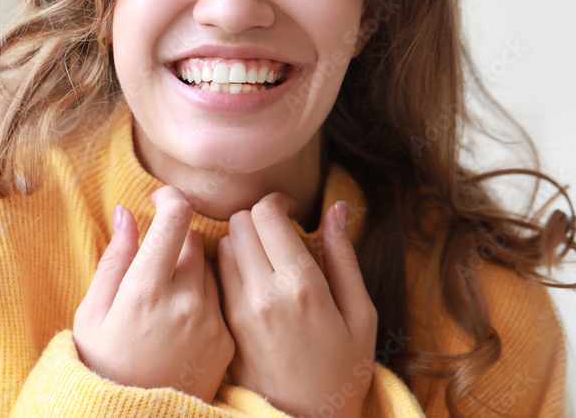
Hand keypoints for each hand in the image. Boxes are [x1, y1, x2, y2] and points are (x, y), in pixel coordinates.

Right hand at [73, 186, 234, 403]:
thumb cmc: (102, 363)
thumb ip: (116, 258)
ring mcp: (212, 323)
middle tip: (157, 261)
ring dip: (193, 269)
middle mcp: (186, 303)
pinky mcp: (228, 341)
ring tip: (167, 298)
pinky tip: (183, 320)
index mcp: (145, 291)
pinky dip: (206, 297)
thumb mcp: (93, 311)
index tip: (162, 201)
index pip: (176, 218)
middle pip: (196, 240)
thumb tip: (128, 212)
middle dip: (177, 240)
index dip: (170, 199)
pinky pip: (223, 298)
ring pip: (212, 268)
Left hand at [217, 193, 376, 417]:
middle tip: (276, 234)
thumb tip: (335, 208)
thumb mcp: (361, 314)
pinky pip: (214, 279)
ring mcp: (237, 313)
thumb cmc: (344, 371)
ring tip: (262, 257)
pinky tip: (248, 280)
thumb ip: (343, 256)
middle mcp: (263, 295)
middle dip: (257, 219)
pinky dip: (227, 268)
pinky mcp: (223, 329)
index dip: (277, 203)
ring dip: (239, 242)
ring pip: (222, 248)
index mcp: (302, 285)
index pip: (266, 214)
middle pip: (238, 224)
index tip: (289, 211)